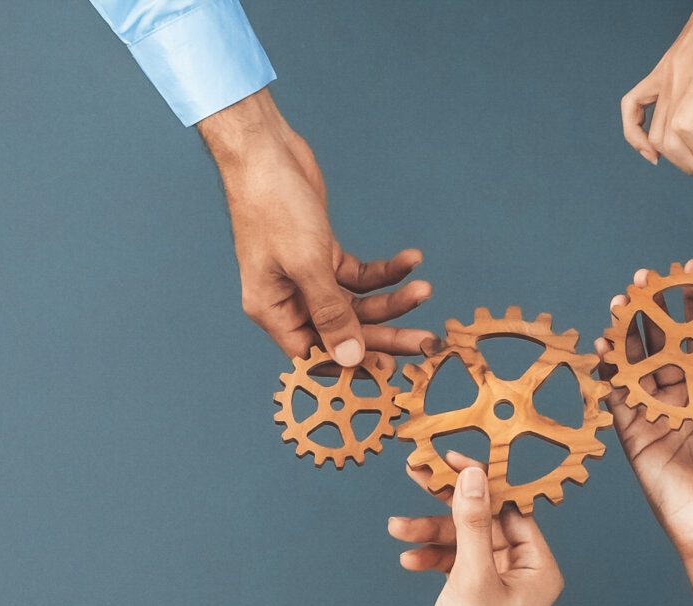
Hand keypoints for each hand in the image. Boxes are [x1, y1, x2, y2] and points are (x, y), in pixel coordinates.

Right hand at [197, 88, 435, 365]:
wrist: (266, 151)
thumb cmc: (272, 204)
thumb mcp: (306, 263)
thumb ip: (331, 313)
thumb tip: (350, 357)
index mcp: (273, 311)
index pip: (315, 354)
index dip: (352, 364)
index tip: (392, 368)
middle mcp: (289, 300)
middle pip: (344, 331)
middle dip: (387, 333)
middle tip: (427, 340)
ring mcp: (308, 278)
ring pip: (358, 304)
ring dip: (393, 299)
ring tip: (425, 289)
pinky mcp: (324, 255)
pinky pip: (361, 276)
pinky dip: (386, 271)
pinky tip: (411, 261)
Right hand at [388, 453, 562, 605]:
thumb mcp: (471, 577)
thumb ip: (472, 523)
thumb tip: (474, 474)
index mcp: (539, 567)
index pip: (510, 507)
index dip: (480, 480)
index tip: (449, 457)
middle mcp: (524, 573)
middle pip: (483, 520)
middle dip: (446, 505)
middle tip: (415, 474)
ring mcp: (498, 585)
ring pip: (463, 541)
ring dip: (430, 533)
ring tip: (397, 529)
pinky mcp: (473, 597)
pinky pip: (453, 562)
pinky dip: (431, 557)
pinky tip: (408, 560)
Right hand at [596, 262, 692, 605]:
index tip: (688, 274)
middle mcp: (683, 394)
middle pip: (663, 343)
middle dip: (651, 311)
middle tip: (642, 280)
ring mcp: (656, 412)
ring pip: (637, 364)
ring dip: (626, 335)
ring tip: (618, 306)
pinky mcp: (634, 432)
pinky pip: (617, 396)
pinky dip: (608, 371)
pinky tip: (603, 347)